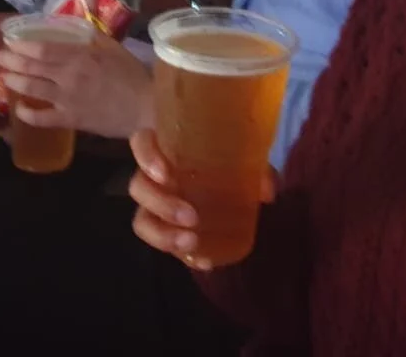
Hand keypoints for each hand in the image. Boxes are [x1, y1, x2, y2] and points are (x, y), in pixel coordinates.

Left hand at [0, 31, 151, 138]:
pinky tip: (20, 110)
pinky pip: (43, 118)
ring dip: (15, 82)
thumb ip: (92, 37)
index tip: (10, 42)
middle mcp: (69, 76)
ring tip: (4, 78)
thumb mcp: (113, 48)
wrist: (145, 106)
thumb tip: (76, 29)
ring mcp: (68, 99)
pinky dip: (28, 114)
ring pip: (33, 89)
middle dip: (11, 61)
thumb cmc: (132, 75)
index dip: (22, 46)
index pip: (43, 49)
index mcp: (80, 56)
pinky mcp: (71, 119)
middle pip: (32, 67)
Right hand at [129, 130, 276, 269]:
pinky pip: (163, 244)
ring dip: (163, 234)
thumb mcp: (242, 156)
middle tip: (191, 217)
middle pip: (138, 187)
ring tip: (191, 243)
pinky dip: (181, 255)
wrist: (226, 179)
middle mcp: (154, 177)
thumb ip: (256, 168)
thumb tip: (267, 191)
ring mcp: (155, 205)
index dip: (146, 158)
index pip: (141, 143)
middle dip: (161, 205)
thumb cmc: (225, 157)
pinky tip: (204, 262)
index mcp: (167, 148)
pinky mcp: (165, 229)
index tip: (165, 174)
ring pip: (142, 220)